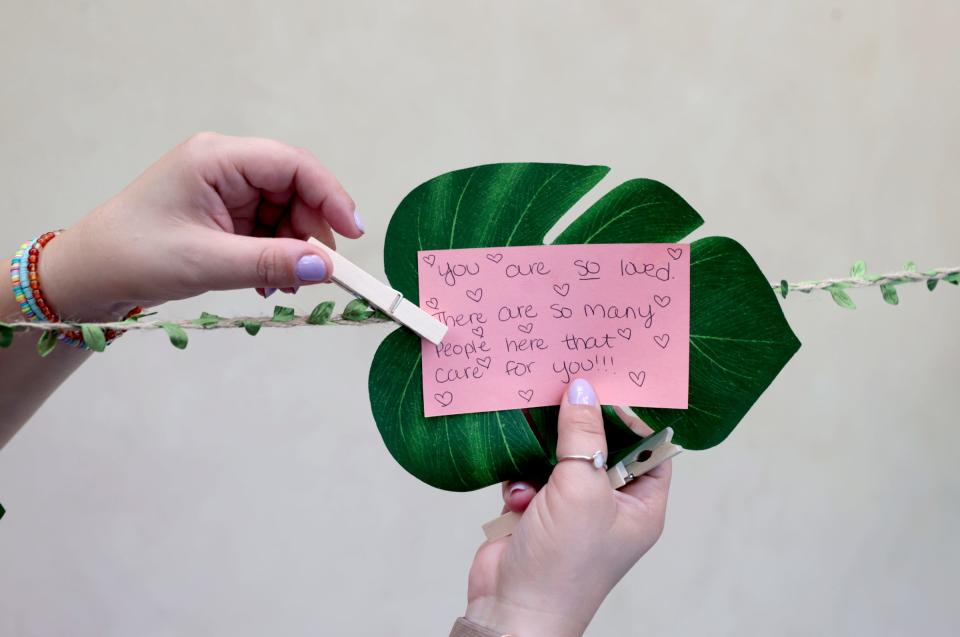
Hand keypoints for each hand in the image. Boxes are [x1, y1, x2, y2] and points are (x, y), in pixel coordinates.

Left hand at [37, 132, 361, 320]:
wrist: (88, 276)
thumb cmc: (134, 256)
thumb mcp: (206, 261)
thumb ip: (270, 262)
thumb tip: (325, 268)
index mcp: (217, 159)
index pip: (292, 165)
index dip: (329, 196)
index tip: (351, 234)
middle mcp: (225, 167)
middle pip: (294, 190)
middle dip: (311, 232)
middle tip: (317, 273)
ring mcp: (226, 191)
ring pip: (286, 214)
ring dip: (294, 250)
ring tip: (284, 285)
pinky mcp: (225, 216)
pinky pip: (269, 231)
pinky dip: (277, 257)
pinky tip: (269, 283)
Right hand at [465, 379, 671, 636]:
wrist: (510, 609)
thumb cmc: (563, 565)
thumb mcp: (582, 489)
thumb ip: (583, 434)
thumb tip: (583, 387)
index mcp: (640, 506)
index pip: (650, 448)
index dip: (631, 418)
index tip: (605, 388)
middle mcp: (609, 506)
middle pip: (600, 447)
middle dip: (579, 427)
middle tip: (563, 391)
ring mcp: (571, 509)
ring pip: (560, 457)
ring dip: (543, 454)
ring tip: (534, 446)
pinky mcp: (536, 511)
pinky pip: (531, 474)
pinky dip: (521, 478)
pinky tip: (517, 495)